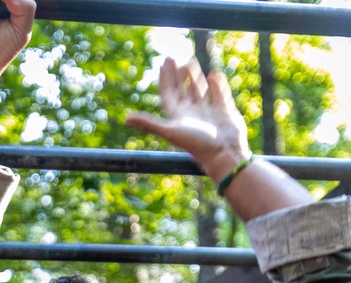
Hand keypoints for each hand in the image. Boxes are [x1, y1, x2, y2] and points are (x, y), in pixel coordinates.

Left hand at [125, 57, 249, 182]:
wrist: (224, 155)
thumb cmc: (198, 144)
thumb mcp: (170, 131)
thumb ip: (148, 123)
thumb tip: (125, 119)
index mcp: (179, 116)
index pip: (169, 93)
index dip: (165, 79)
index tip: (163, 64)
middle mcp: (193, 114)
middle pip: (182, 90)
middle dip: (177, 75)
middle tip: (173, 58)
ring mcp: (209, 113)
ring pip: (199, 91)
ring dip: (194, 77)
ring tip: (190, 62)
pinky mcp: (225, 113)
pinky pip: (219, 95)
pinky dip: (216, 85)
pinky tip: (213, 74)